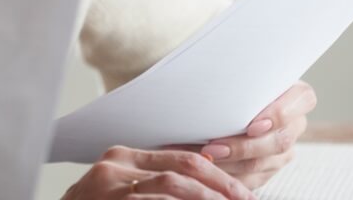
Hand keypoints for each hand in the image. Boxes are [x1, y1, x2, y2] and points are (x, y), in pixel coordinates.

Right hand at [62, 146, 254, 199]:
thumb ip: (153, 183)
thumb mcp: (121, 191)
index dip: (217, 174)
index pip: (182, 156)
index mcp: (123, 156)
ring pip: (174, 186)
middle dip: (221, 186)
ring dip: (208, 199)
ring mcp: (110, 186)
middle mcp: (116, 165)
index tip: (241, 192)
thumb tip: (203, 178)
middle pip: (184, 167)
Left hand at [183, 81, 315, 189]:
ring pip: (264, 163)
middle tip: (214, 147)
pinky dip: (229, 175)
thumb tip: (216, 67)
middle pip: (280, 141)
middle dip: (244, 147)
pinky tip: (208, 167)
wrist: (232, 99)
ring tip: (204, 157)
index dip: (279, 115)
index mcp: (297, 94)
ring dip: (231, 163)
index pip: (303, 100)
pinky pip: (254, 178)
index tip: (252, 125)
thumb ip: (240, 72)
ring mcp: (284, 148)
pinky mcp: (270, 167)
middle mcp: (295, 123)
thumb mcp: (242, 71)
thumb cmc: (236, 80)